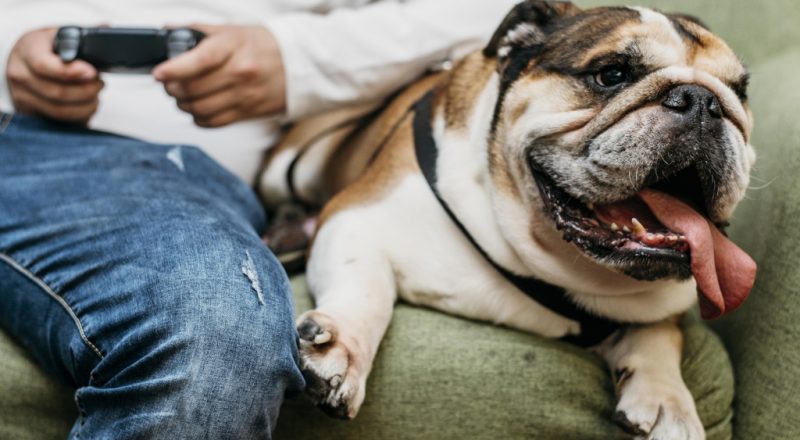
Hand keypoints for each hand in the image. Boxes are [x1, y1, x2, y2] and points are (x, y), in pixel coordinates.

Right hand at [6, 28, 103, 122]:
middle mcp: (20, 75)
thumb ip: (80, 35)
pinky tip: (87, 108)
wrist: (23, 61)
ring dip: (86, 107)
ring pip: (60, 111)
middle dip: (87, 91)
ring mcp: (23, 96)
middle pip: (58, 93)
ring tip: (96, 96)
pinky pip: (58, 122)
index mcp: (27, 51)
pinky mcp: (30, 112)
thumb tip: (105, 28)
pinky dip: (79, 117)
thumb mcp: (57, 35)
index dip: (72, 73)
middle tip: (101, 84)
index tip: (93, 72)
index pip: (45, 66)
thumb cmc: (46, 47)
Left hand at [153, 24, 285, 127]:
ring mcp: (244, 95)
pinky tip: (198, 109)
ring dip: (183, 105)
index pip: (200, 60)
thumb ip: (199, 32)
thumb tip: (168, 32)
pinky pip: (214, 122)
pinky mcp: (247, 112)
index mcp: (234, 47)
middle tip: (168, 83)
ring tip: (181, 97)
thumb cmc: (263, 45)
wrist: (299, 66)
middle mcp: (240, 73)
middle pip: (194, 88)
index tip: (159, 73)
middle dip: (173, 88)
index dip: (175, 69)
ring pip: (200, 108)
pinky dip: (199, 118)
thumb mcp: (233, 31)